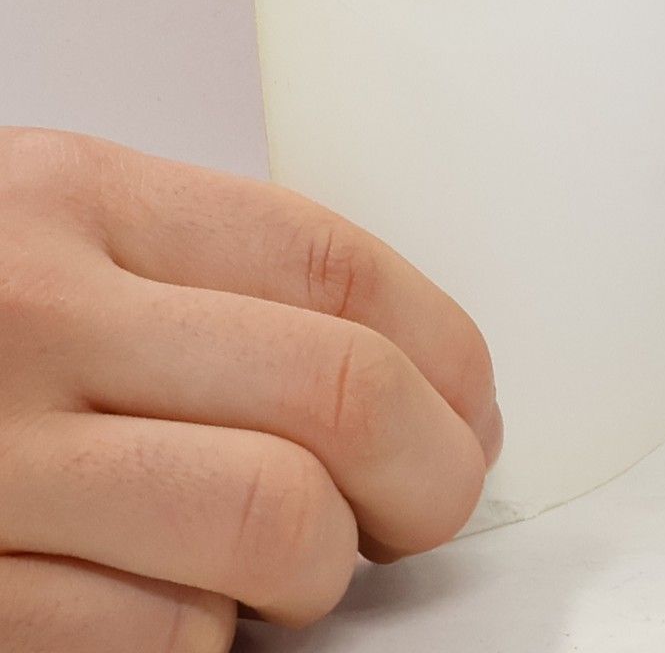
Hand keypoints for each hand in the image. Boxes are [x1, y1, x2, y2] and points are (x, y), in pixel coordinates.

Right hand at [0, 129, 500, 648]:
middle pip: (339, 392)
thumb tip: (393, 361)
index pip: (338, 265)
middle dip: (436, 469)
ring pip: (270, 524)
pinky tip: (182, 613)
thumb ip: (187, 274)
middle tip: (434, 504)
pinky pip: (155, 637)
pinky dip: (203, 641)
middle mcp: (28, 318)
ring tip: (306, 567)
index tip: (473, 407)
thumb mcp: (33, 231)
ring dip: (324, 568)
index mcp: (69, 201)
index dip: (448, 349)